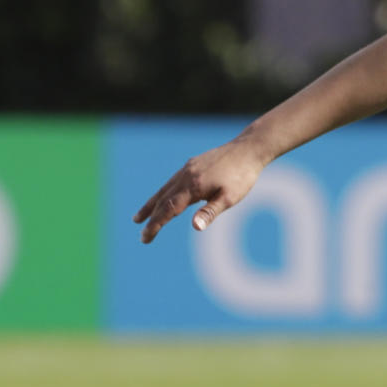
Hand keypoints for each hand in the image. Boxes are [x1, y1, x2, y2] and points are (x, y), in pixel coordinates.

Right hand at [133, 135, 269, 242]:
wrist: (248, 149)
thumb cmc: (242, 176)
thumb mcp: (230, 197)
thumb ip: (211, 212)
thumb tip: (195, 227)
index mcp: (193, 187)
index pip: (168, 209)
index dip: (155, 225)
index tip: (145, 238)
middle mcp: (185, 176)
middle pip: (162, 200)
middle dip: (150, 219)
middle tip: (142, 236)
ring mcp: (187, 169)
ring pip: (164, 189)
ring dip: (151, 205)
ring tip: (139, 217)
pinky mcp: (192, 164)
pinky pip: (172, 181)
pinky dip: (163, 192)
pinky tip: (164, 197)